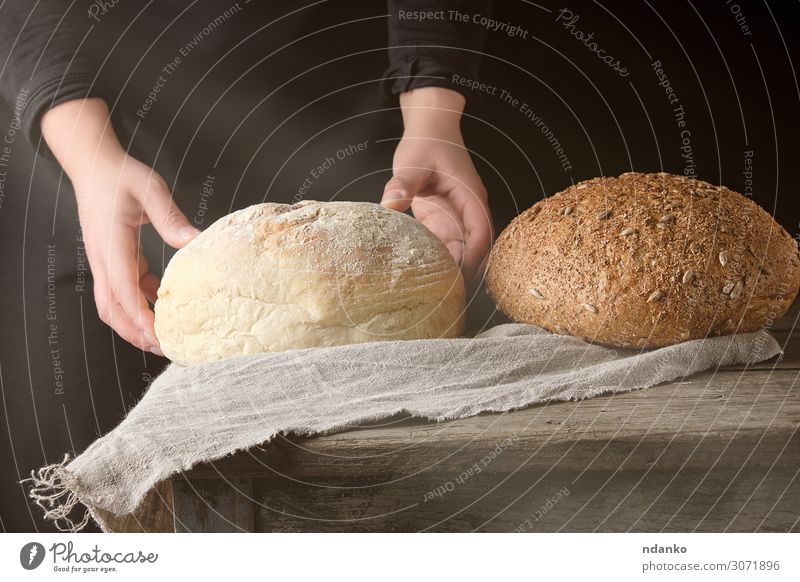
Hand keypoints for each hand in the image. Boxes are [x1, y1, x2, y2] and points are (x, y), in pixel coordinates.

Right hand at [41, 98, 198, 354]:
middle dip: (134, 331)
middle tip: (163, 347)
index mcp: (111, 243)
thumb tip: (195, 242)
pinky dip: (139, 302)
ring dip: (134, 322)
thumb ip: (170, 217)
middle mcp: (102, 257)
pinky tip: (162, 301)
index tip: (156, 334)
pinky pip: (121, 289)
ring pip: (112, 303)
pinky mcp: (110, 258)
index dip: (138, 314)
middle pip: (112, 306)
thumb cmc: (120, 174)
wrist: (92, 163)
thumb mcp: (150, 189)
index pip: (122, 287)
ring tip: (161, 337)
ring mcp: (103, 260)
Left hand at [381, 88, 492, 284]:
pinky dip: (437, 259)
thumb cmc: (427, 142)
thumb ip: (403, 184)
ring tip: (438, 293)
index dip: (474, 256)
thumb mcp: (413, 162)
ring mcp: (455, 216)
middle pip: (473, 248)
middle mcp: (467, 210)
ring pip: (459, 249)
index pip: (481, 233)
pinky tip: (425, 275)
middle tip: (448, 295)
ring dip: (451, 268)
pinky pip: (442, 244)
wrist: (429, 128)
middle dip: (465, 271)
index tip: (462, 276)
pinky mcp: (441, 218)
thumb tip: (390, 204)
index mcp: (470, 197)